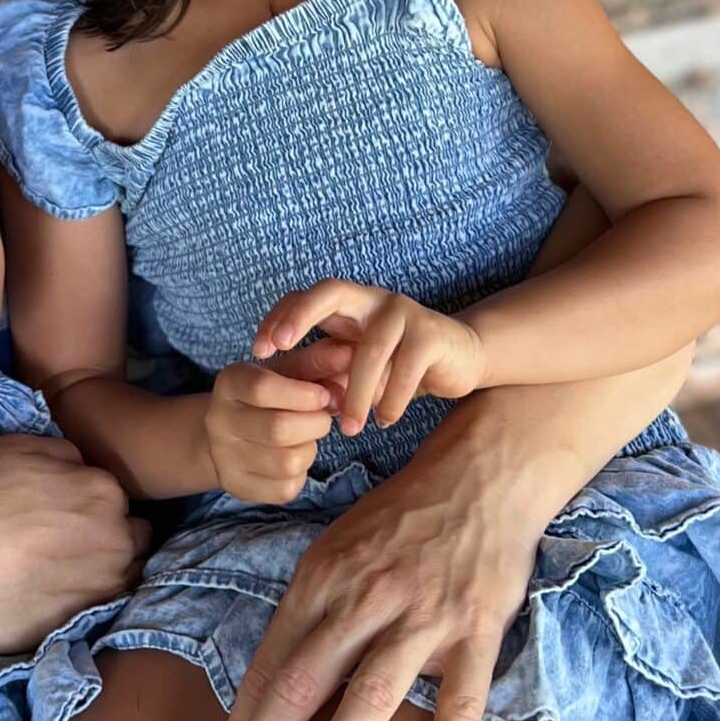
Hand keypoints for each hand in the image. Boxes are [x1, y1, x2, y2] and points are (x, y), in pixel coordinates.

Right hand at [0, 436, 149, 652]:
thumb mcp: (16, 449)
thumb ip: (63, 455)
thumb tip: (79, 467)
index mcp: (104, 492)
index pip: (118, 500)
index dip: (93, 507)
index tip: (70, 515)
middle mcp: (116, 541)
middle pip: (133, 540)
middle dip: (111, 539)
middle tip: (71, 544)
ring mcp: (102, 588)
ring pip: (122, 578)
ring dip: (103, 573)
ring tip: (63, 573)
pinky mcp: (79, 626)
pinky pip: (95, 612)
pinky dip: (82, 603)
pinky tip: (53, 596)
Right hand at [203, 358, 338, 503]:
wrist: (233, 433)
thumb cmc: (272, 395)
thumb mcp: (290, 371)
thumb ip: (319, 362)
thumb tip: (349, 353)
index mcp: (230, 383)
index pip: (262, 389)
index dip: (303, 394)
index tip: (324, 396)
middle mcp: (218, 421)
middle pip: (278, 429)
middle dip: (315, 423)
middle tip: (322, 417)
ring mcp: (225, 457)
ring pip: (286, 462)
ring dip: (310, 449)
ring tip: (306, 437)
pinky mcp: (238, 486)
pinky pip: (285, 488)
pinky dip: (302, 474)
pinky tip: (294, 456)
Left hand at [209, 398, 545, 720]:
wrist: (483, 474)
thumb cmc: (401, 519)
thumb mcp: (338, 549)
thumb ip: (309, 613)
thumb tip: (271, 682)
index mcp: (322, 579)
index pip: (271, 663)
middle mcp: (364, 597)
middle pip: (304, 681)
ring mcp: (422, 615)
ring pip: (371, 692)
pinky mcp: (477, 628)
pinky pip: (459, 698)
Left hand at [253, 281, 486, 436]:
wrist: (462, 358)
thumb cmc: (399, 364)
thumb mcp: (357, 366)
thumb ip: (328, 373)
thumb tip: (287, 400)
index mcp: (349, 304)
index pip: (303, 296)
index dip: (278, 318)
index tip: (257, 352)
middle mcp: (373, 300)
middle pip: (330, 291)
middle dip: (300, 316)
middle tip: (281, 349)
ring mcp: (404, 313)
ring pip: (371, 349)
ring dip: (356, 393)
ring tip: (347, 429)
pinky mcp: (432, 335)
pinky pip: (406, 369)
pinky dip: (391, 399)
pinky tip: (384, 420)